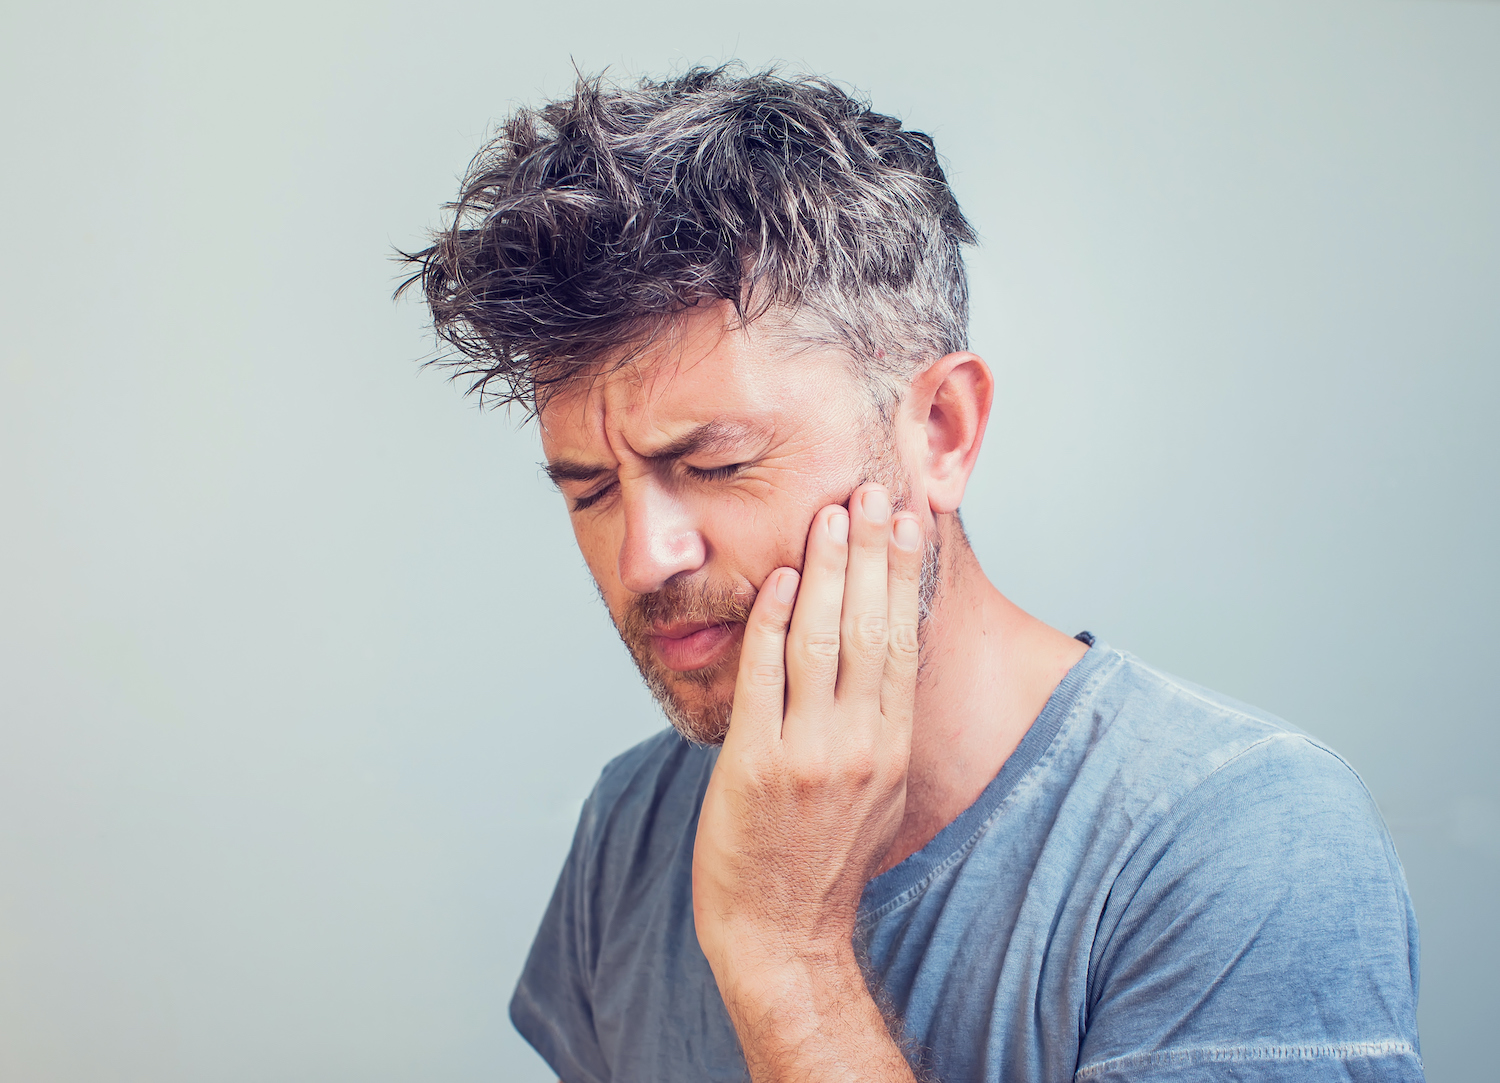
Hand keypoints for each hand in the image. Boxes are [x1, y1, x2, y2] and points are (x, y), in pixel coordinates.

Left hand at [692, 482, 924, 995]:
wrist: (782, 932)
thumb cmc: (824, 859)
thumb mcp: (875, 792)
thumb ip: (877, 725)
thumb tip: (880, 662)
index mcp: (890, 747)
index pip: (902, 641)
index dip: (902, 575)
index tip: (905, 522)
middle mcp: (859, 745)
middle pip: (869, 628)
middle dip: (869, 553)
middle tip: (869, 492)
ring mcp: (809, 754)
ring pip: (821, 641)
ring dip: (824, 571)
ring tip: (829, 517)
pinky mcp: (757, 764)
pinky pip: (765, 678)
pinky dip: (771, 623)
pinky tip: (775, 579)